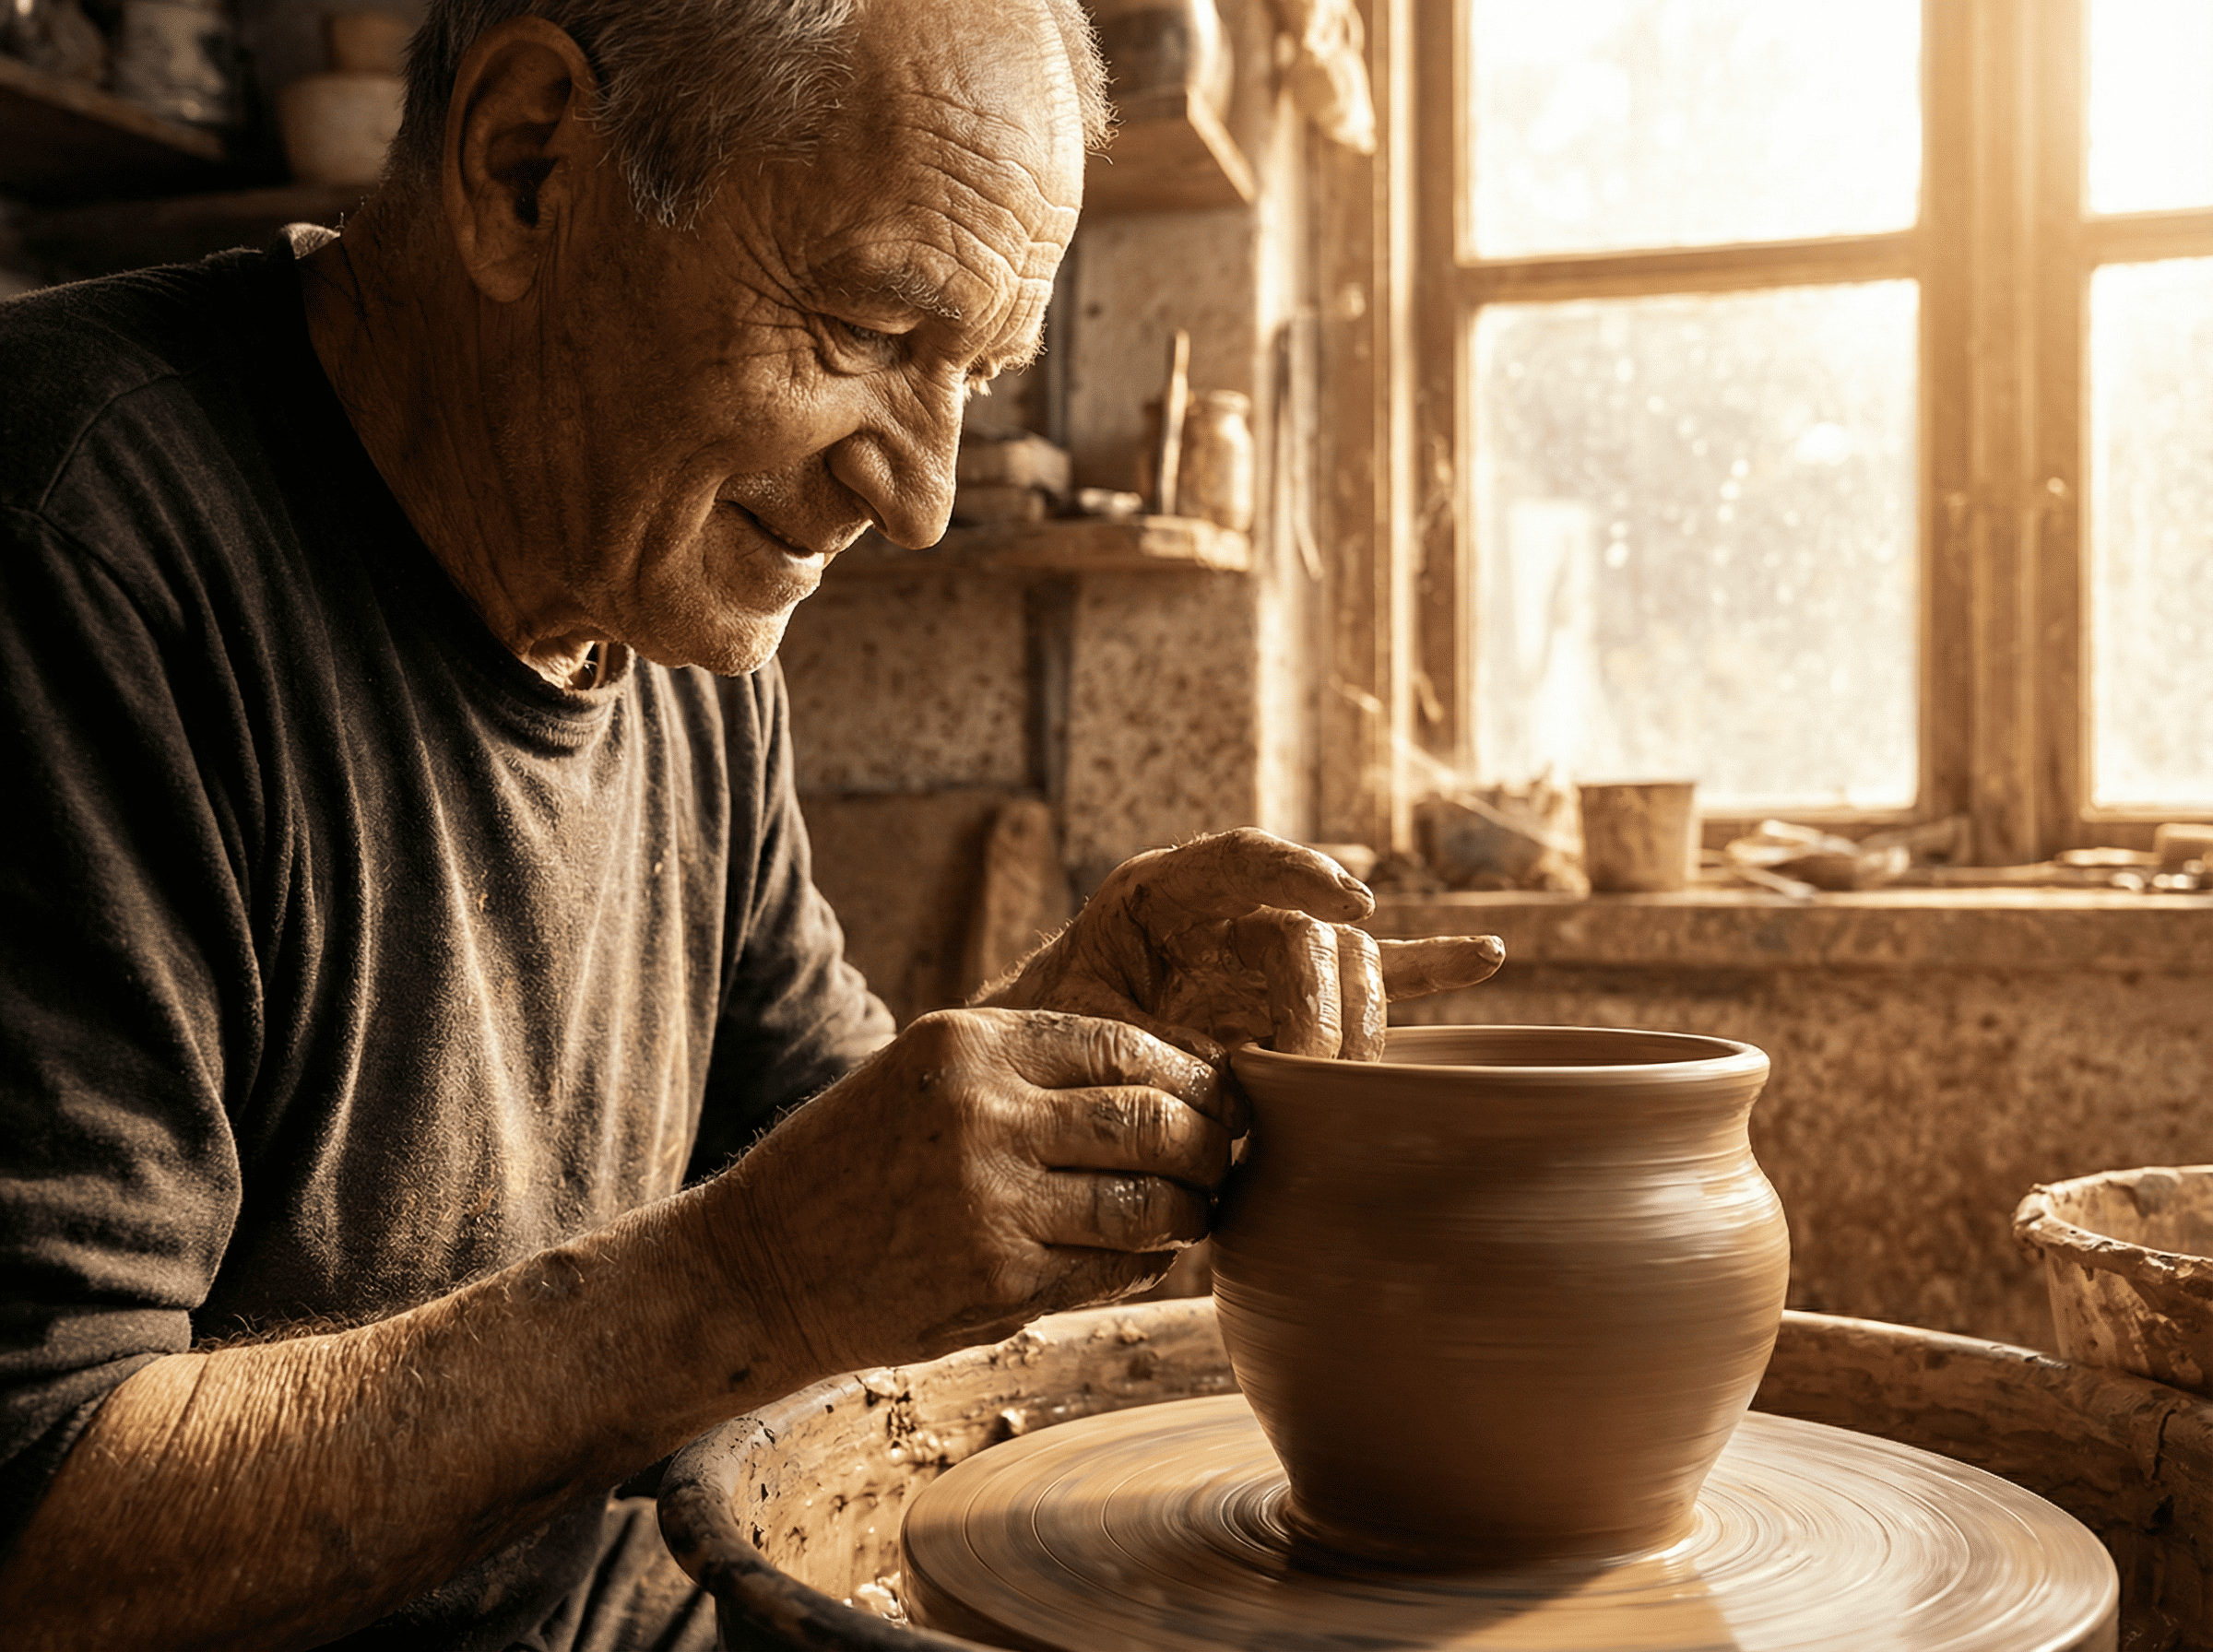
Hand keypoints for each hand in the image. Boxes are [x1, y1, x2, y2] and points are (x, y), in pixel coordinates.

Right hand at [714, 1007, 1231, 1376]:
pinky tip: (1143, 1254)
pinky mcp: (999, 1281)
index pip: (1124, 1047)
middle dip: (1208, 1141)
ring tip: (1192, 1209)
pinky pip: (1113, 1267)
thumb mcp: (927, 1076)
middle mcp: (984, 1113)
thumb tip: (1168, 1078)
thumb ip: (1029, 1069)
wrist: (761, 1264)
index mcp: (968, 1044)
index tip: (1213, 1095)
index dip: (1188, 1074)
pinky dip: (1146, 1261)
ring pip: (1149, 1199)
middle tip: (1220, 1155)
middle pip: (1153, 1119)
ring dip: (1191, 1209)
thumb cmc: (856, 1164)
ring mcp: (993, 1201)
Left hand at [983, 828, 1504, 1073]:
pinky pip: (1362, 983)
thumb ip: (1149, 1045)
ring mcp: (1258, 958)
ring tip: (1447, 980)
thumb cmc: (1047, 1038)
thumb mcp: (1079, 1029)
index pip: (1239, 858)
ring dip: (1387, 982)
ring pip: (1343, 956)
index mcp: (1153, 899)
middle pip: (1302, 925)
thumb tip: (1233, 1085)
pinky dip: (1422, 970)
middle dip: (1326, 973)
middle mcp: (1217, 917)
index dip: (1300, 871)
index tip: (1354, 904)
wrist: (1037, 1065)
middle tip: (1327, 1039)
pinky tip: (1485, 956)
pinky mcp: (1287, 1000)